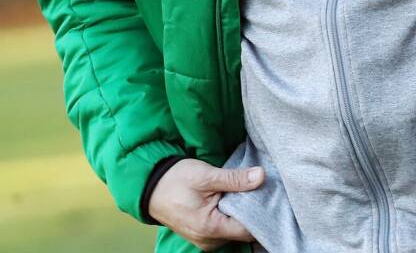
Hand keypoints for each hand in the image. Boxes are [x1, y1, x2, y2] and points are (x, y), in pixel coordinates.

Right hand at [148, 158, 263, 250]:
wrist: (149, 186)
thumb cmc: (175, 180)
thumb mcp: (206, 175)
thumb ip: (234, 178)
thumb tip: (260, 176)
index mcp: (211, 228)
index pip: (249, 229)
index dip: (260, 212)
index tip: (266, 194)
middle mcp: (209, 241)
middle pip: (243, 231)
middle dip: (251, 211)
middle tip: (256, 189)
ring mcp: (205, 240)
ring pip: (234, 230)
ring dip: (240, 213)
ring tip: (242, 192)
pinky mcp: (203, 235)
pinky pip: (224, 229)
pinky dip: (230, 215)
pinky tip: (230, 199)